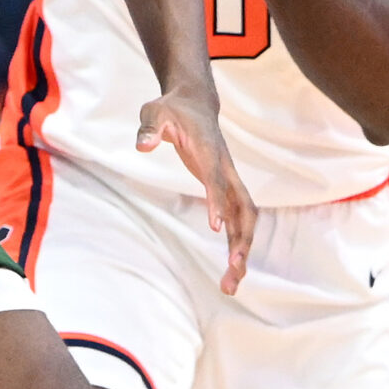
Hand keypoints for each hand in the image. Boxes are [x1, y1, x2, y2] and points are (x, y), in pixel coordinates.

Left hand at [138, 86, 253, 293]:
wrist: (195, 103)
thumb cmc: (172, 109)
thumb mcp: (154, 112)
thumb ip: (149, 128)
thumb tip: (144, 146)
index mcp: (210, 152)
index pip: (217, 181)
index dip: (218, 202)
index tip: (215, 228)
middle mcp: (227, 170)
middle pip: (244, 209)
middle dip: (242, 240)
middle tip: (234, 270)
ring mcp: (229, 182)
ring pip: (244, 220)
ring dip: (241, 251)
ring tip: (230, 285)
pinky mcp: (226, 190)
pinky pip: (236, 221)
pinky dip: (235, 245)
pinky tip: (229, 270)